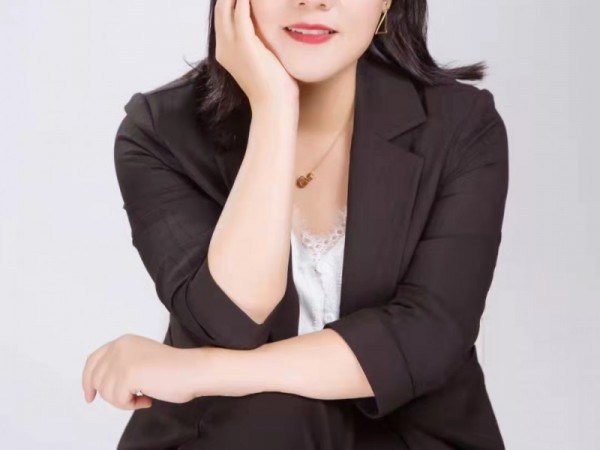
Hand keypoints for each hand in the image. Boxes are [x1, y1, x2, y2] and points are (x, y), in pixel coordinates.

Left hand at [82, 334, 205, 409]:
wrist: (192, 370)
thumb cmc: (175, 369)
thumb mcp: (141, 358)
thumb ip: (123, 364)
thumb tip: (103, 385)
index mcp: (123, 341)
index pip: (93, 361)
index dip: (88, 380)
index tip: (90, 394)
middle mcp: (120, 347)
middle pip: (96, 379)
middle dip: (111, 394)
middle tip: (130, 398)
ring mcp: (122, 360)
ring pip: (106, 392)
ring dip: (124, 401)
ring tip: (143, 396)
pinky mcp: (128, 374)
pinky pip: (119, 400)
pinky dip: (132, 405)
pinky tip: (147, 399)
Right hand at [214, 0, 298, 107]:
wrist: (273, 105)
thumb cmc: (273, 89)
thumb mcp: (262, 62)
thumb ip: (260, 45)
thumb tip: (269, 36)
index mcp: (225, 52)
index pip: (223, 18)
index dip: (230, 2)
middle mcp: (223, 47)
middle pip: (220, 9)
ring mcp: (231, 45)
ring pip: (227, 7)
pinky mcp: (245, 44)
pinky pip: (241, 12)